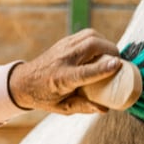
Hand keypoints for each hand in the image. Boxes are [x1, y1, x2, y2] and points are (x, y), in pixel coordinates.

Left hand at [8, 29, 122, 113]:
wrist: (23, 81)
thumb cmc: (44, 97)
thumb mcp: (62, 108)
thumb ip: (84, 107)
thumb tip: (105, 109)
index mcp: (61, 79)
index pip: (85, 72)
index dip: (103, 67)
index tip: (118, 65)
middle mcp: (63, 60)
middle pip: (91, 45)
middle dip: (110, 50)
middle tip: (119, 62)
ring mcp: (63, 47)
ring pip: (90, 36)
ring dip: (105, 43)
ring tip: (111, 55)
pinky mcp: (65, 42)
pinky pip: (86, 34)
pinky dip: (98, 39)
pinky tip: (101, 50)